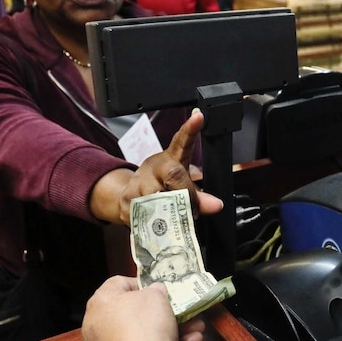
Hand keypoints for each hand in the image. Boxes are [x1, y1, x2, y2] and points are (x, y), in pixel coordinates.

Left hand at [82, 276, 206, 340]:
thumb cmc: (146, 325)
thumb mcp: (157, 296)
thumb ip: (155, 290)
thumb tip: (154, 293)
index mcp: (100, 302)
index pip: (119, 283)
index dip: (142, 284)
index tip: (159, 290)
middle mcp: (96, 325)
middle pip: (132, 312)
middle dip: (161, 312)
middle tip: (179, 311)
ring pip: (140, 334)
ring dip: (168, 330)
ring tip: (194, 330)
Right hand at [90, 109, 223, 224]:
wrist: (125, 197)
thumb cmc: (159, 187)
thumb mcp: (180, 186)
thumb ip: (199, 194)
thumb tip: (216, 206)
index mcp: (170, 159)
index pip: (182, 141)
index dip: (190, 129)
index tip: (199, 116)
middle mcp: (154, 166)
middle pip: (174, 176)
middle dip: (186, 194)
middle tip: (193, 209)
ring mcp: (138, 183)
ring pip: (162, 198)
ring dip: (173, 213)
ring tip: (176, 217)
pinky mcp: (128, 201)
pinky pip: (148, 216)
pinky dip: (159, 224)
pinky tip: (160, 224)